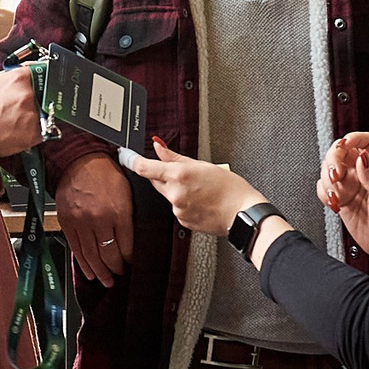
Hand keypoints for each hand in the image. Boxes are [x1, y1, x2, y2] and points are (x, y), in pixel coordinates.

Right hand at [0, 66, 43, 158]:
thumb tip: (29, 72)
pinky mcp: (35, 133)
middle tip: (20, 106)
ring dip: (35, 114)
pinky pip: (43, 128)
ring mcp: (32, 114)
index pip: (41, 72)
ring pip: (44, 111)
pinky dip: (34, 129)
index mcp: (18, 78)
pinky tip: (18, 129)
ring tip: (16, 119)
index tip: (41, 82)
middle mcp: (28, 94)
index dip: (39, 78)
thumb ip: (13, 76)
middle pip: (43, 92)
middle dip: (35, 98)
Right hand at [55, 153, 134, 286]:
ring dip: (100, 271)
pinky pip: (76, 248)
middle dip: (116, 269)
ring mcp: (81, 222)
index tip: (130, 263)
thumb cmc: (104, 172)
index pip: (126, 245)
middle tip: (119, 275)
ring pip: (91, 255)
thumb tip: (131, 238)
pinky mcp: (67, 222)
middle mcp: (99, 219)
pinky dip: (83, 263)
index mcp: (118, 211)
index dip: (129, 259)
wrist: (78, 160)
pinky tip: (89, 272)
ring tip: (106, 280)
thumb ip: (128, 215)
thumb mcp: (127, 191)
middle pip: (109, 254)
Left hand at [131, 139, 261, 237]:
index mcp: (179, 175)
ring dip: (177, 191)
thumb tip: (159, 147)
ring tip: (200, 191)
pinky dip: (184, 204)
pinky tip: (200, 202)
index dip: (132, 161)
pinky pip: (177, 208)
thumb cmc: (230, 189)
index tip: (126, 156)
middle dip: (163, 176)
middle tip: (185, 175)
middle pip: (156, 181)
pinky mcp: (182, 221)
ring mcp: (177, 209)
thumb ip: (175, 157)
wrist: (242, 214)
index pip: (145, 168)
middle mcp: (175, 193)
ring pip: (168, 195)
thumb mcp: (203, 165)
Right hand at [317, 132, 368, 258]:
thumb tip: (360, 159)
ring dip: (326, 179)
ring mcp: (350, 186)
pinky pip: (324, 188)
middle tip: (335, 175)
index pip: (365, 142)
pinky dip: (324, 193)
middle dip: (333, 160)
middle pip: (341, 151)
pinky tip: (334, 203)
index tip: (344, 144)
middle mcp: (362, 175)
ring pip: (328, 168)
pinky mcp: (340, 199)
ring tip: (337, 195)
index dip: (354, 137)